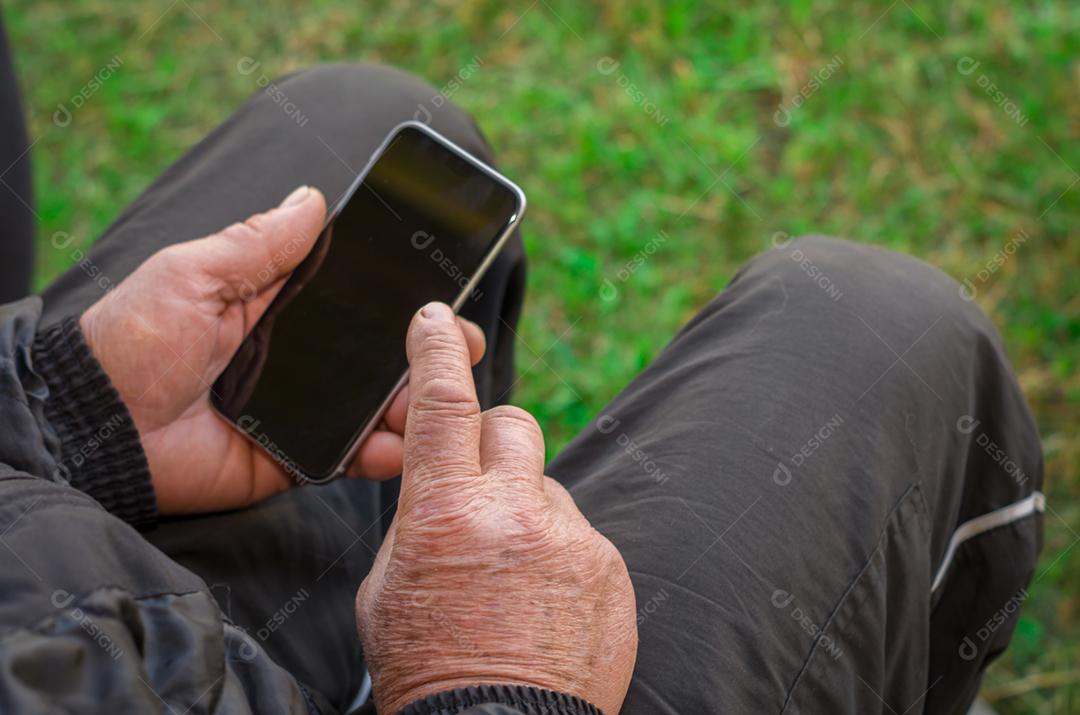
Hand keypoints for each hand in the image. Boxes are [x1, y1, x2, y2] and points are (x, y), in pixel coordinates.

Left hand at [79, 187, 485, 514]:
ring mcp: (298, 410)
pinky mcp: (293, 458)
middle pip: (375, 352)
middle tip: (460, 346)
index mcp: (273, 307)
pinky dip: (382, 455)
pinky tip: (409, 445)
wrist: (96, 430)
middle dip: (425, 350)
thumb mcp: (192, 275)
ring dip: (414, 402)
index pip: (351, 296)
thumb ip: (257, 243)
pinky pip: (347, 455)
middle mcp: (295, 358)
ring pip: (372, 406)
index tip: (442, 289)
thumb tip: (313, 198)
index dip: (397, 292)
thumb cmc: (133, 342)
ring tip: (448, 400)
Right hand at [355, 302, 637, 714]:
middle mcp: (514, 512)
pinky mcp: (611, 569)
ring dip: (527, 515)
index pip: (443, 403)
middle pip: (514, 424)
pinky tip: (543, 606)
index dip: (435, 351)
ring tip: (512, 582)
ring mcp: (572, 540)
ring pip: (547, 488)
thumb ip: (418, 520)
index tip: (436, 320)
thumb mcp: (388, 587)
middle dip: (492, 443)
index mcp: (444, 512)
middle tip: (479, 490)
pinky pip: (581, 537)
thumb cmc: (428, 666)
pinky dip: (560, 558)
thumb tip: (443, 487)